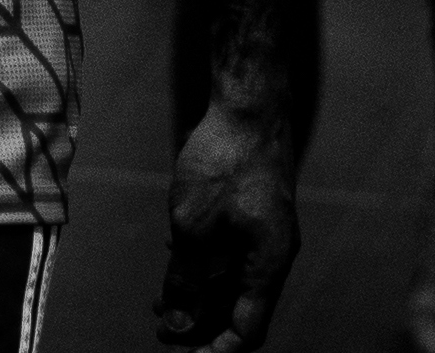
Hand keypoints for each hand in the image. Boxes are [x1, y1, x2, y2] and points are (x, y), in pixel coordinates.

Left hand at [157, 99, 296, 349]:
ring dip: (198, 294)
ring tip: (162, 302)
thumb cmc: (224, 163)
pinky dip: (203, 264)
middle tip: (164, 331)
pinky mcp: (252, 212)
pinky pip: (230, 253)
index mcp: (267, 266)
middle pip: (239, 309)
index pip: (246, 330)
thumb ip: (185, 278)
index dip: (214, 350)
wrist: (248, 107)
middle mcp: (272, 255)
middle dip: (201, 324)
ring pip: (232, 280)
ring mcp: (264, 232)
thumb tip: (177, 324)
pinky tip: (175, 257)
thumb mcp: (193, 226)